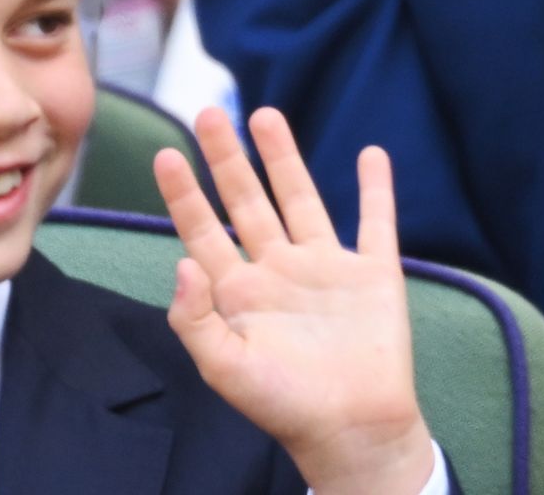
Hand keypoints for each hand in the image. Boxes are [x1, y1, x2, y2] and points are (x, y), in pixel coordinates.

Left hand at [154, 108, 434, 494]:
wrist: (353, 429)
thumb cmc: (284, 407)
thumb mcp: (225, 368)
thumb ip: (194, 318)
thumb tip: (180, 261)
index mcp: (239, 293)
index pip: (204, 231)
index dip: (184, 194)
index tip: (167, 154)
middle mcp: (279, 271)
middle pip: (247, 201)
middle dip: (226, 158)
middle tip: (208, 114)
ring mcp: (326, 269)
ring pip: (301, 198)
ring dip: (284, 158)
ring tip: (265, 115)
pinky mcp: (372, 274)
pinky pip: (375, 221)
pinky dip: (376, 189)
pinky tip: (371, 154)